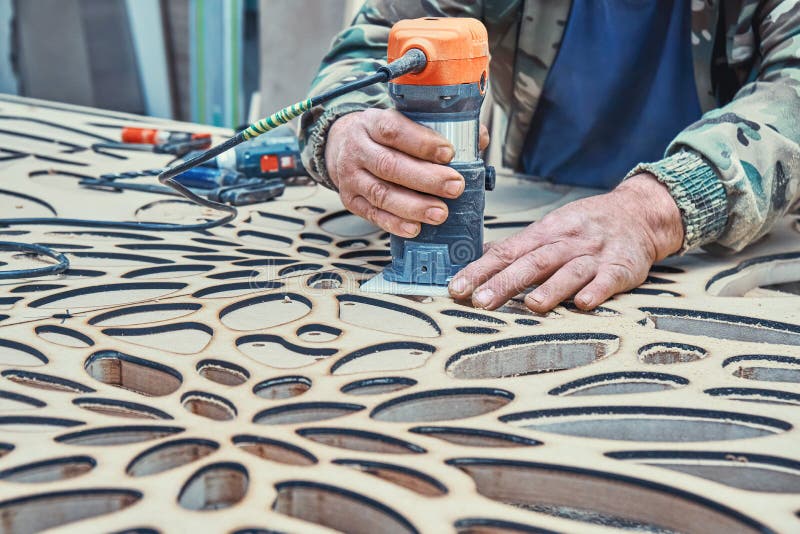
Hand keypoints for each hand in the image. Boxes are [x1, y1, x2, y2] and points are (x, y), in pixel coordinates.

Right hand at [325, 108, 489, 236]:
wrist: (341, 146)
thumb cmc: (382, 136)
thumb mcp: (404, 121)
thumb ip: (440, 128)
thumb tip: (479, 138)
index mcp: (373, 122)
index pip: (394, 130)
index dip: (422, 143)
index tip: (449, 153)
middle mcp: (358, 148)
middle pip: (390, 165)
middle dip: (426, 179)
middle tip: (455, 186)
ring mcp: (351, 177)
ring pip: (381, 194)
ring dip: (414, 206)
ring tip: (441, 213)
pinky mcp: (351, 200)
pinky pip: (373, 215)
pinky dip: (395, 224)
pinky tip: (415, 228)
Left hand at [449, 173, 684, 311]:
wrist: (637, 214)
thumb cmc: (584, 226)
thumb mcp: (548, 229)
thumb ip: (517, 247)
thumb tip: (478, 258)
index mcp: (544, 233)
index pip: (505, 252)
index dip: (479, 270)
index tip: (456, 288)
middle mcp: (566, 242)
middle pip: (532, 262)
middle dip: (505, 282)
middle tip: (480, 301)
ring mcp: (594, 255)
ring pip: (570, 271)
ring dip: (551, 289)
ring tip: (531, 306)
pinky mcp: (622, 268)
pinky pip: (609, 281)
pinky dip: (598, 292)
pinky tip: (585, 305)